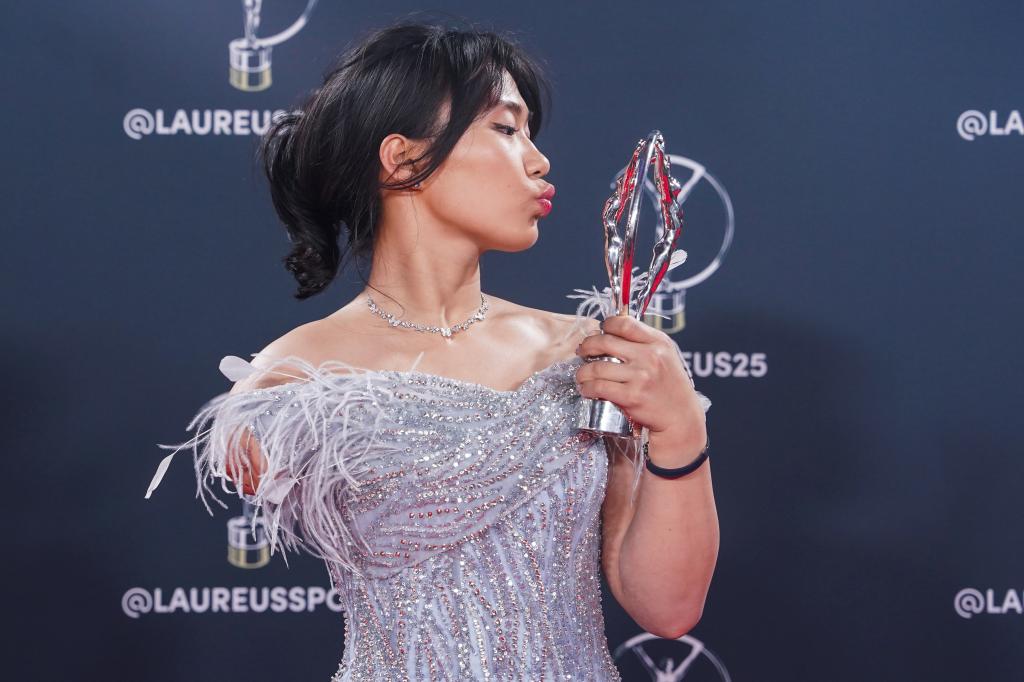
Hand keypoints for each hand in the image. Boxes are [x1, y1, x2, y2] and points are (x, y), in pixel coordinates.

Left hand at [575, 315, 705, 445]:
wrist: (681, 416)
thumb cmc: (671, 385)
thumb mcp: (666, 355)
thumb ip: (644, 342)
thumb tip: (612, 332)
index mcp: (658, 342)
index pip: (625, 324)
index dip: (606, 324)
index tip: (599, 330)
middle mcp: (649, 356)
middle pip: (605, 342)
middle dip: (587, 345)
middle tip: (582, 351)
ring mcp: (640, 377)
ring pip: (597, 367)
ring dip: (583, 371)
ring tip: (582, 375)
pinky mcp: (631, 396)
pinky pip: (599, 387)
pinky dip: (587, 387)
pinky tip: (587, 389)